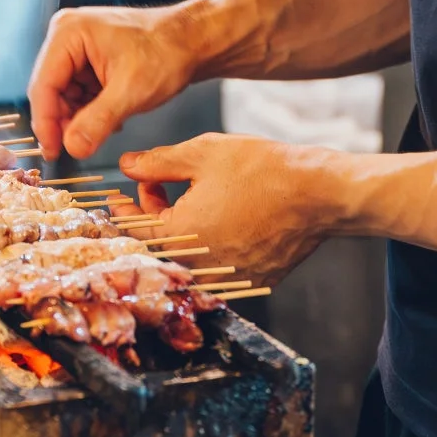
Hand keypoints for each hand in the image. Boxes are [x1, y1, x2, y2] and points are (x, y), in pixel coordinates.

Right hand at [27, 3, 198, 159]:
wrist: (194, 41)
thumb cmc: (167, 52)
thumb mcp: (131, 91)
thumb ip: (98, 121)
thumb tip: (71, 148)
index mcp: (69, 32)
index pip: (43, 85)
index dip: (46, 123)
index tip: (54, 153)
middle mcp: (66, 35)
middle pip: (50, 90)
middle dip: (64, 121)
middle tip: (79, 148)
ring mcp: (77, 46)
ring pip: (63, 95)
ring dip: (79, 118)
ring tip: (104, 128)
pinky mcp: (88, 58)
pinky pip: (78, 91)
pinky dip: (90, 110)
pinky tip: (111, 117)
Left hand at [117, 134, 340, 286]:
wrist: (318, 193)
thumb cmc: (262, 170)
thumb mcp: (202, 154)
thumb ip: (157, 163)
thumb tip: (127, 165)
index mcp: (179, 238)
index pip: (133, 230)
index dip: (123, 209)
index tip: (118, 195)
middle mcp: (199, 268)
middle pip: (159, 246)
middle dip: (152, 213)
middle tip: (157, 184)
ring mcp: (228, 279)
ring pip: (188, 257)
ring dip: (180, 229)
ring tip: (191, 194)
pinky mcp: (252, 282)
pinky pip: (218, 266)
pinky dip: (209, 243)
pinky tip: (219, 214)